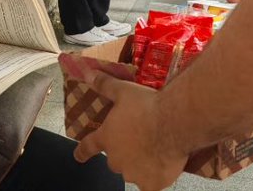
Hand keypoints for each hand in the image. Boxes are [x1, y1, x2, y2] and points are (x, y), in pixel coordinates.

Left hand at [73, 69, 188, 189]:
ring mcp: (134, 174)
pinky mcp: (152, 184)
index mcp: (107, 138)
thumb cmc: (148, 106)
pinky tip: (165, 165)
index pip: (88, 146)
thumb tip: (87, 73)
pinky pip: (151, 184)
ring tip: (157, 148)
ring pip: (134, 171)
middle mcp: (116, 159)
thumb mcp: (124, 90)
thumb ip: (105, 85)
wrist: (174, 123)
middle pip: (116, 160)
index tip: (78, 156)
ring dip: (141, 163)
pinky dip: (156, 177)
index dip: (82, 152)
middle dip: (125, 151)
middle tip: (141, 138)